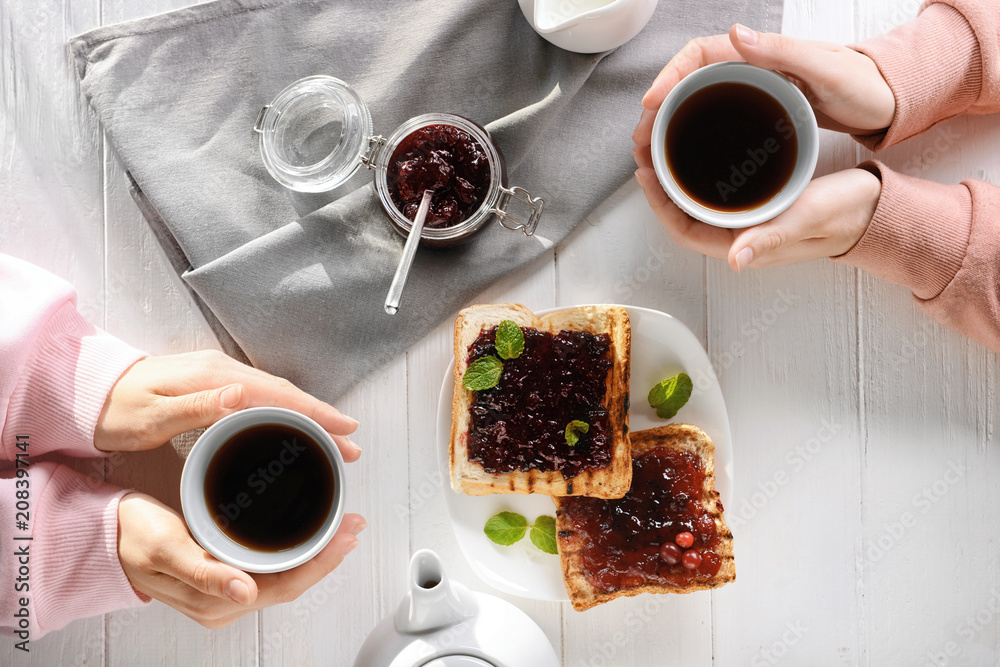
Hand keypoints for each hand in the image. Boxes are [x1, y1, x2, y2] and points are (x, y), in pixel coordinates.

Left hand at [96, 350, 359, 460]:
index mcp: (216, 376)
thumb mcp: (152, 415)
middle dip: (323, 418)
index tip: (344, 429)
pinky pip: (262, 399)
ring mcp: (221, 377)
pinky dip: (286, 414)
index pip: (278, 394)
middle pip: (286, 394)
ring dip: (308, 417)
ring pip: (277, 397)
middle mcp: (224, 371)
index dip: (315, 412)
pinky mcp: (214, 386)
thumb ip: (198, 406)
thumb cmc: (116, 409)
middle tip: (350, 445)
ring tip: (333, 441)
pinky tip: (293, 430)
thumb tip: (243, 393)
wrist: (90, 392)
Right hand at [118, 493, 365, 628]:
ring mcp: (227, 589)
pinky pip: (270, 568)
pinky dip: (293, 550)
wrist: (105, 537)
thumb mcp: (167, 548)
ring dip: (315, 552)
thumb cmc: (133, 539)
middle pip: (293, 581)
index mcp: (217, 600)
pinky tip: (307, 533)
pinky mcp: (225, 573)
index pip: (286, 585)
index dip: (322, 561)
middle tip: (353, 524)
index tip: (346, 533)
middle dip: (328, 554)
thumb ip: (205, 573)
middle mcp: (227, 600)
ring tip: (340, 527)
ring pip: (284, 576)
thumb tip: (244, 592)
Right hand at [633, 24, 895, 146]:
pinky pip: (714, 119)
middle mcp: (750, 67)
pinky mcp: (758, 110)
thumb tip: (732, 33)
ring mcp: (752, 89)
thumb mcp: (824, 67)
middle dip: (658, 107)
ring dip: (669, 123)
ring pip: (696, 101)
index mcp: (759, 52)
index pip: (697, 56)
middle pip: (688, 80)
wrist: (884, 100)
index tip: (650, 104)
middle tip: (641, 137)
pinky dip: (692, 134)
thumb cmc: (861, 83)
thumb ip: (780, 51)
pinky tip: (685, 156)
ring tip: (652, 149)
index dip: (668, 76)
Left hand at [633, 166, 881, 269]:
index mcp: (743, 244)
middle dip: (658, 184)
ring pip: (694, 201)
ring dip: (673, 175)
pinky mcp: (755, 202)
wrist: (874, 208)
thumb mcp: (809, 216)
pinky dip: (695, 169)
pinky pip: (713, 189)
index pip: (684, 230)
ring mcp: (744, 219)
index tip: (644, 171)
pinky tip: (692, 146)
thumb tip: (735, 259)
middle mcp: (737, 234)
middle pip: (681, 213)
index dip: (659, 204)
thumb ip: (772, 236)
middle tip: (643, 147)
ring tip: (658, 143)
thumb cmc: (845, 214)